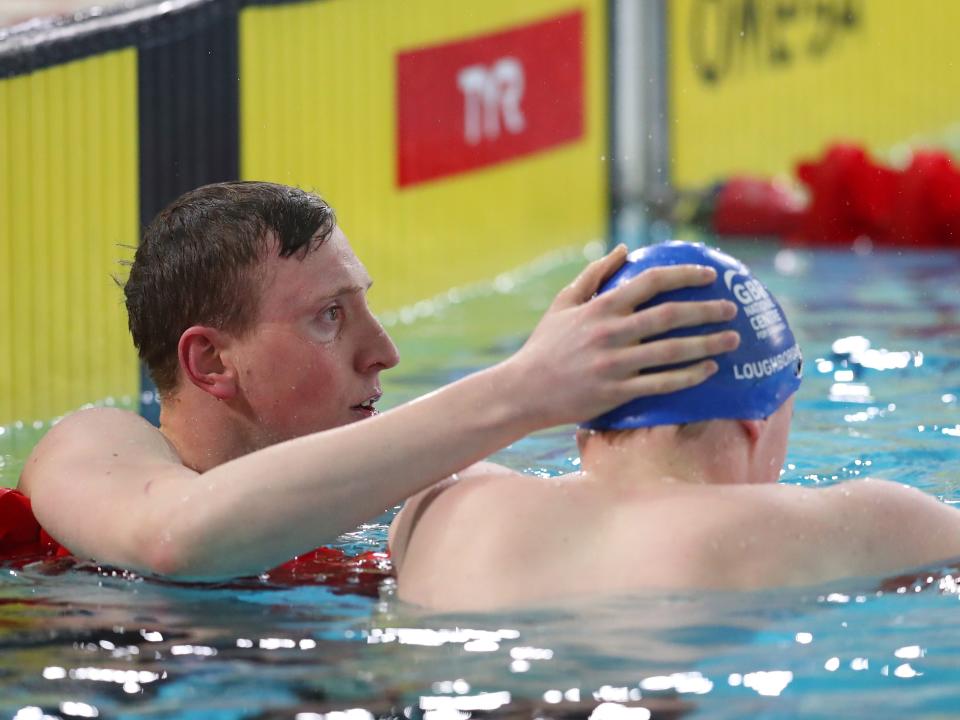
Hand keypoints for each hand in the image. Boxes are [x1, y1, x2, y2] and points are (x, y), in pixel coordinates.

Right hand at [504, 244, 739, 427]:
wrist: (523, 390)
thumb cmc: (545, 345)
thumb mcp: (563, 303)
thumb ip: (593, 275)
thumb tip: (623, 250)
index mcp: (600, 307)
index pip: (652, 281)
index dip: (685, 275)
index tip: (709, 275)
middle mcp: (611, 333)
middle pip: (671, 316)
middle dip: (707, 311)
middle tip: (732, 309)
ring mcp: (615, 364)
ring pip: (673, 351)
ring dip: (708, 344)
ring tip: (733, 340)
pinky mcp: (617, 392)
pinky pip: (662, 384)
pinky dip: (689, 376)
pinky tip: (709, 370)